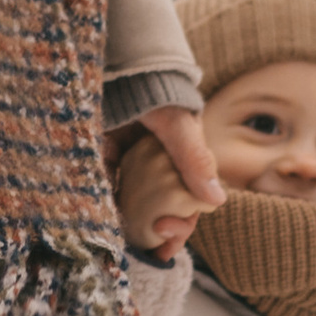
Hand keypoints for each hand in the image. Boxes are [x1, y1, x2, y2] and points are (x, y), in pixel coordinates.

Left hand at [108, 105, 222, 265]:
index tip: (165, 237)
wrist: (113, 63)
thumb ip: (194, 159)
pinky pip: (105, 186)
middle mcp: (158, 165)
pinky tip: (99, 222)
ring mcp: (129, 162)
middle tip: (149, 251)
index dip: (181, 225)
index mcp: (183, 159)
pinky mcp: (103, 155)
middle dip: (156, 234)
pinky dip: (105, 204)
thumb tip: (216, 201)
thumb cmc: (153, 89)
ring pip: (133, 204)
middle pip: (161, 209)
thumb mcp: (177, 124)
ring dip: (130, 226)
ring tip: (121, 248)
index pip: (188, 203)